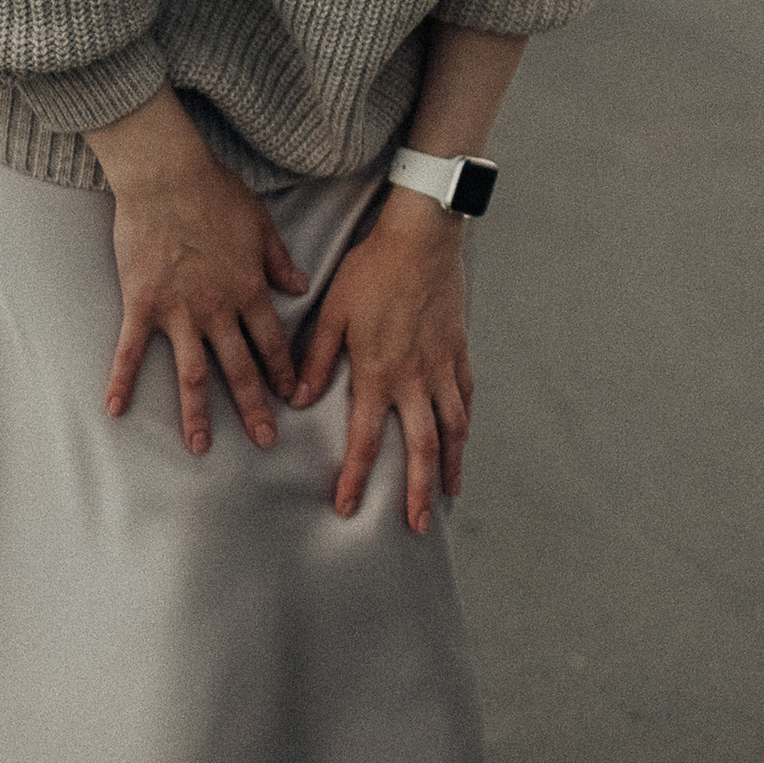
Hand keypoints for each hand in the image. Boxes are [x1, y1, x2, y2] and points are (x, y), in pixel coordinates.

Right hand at [92, 91, 306, 455]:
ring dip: (197, 413)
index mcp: (250, 290)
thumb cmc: (215, 192)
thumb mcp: (261, 224)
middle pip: (240, 368)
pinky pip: (131, 350)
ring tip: (200, 447)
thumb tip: (303, 286)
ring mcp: (179, 311)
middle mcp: (218, 309)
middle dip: (254, 408)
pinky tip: (115, 409)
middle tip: (265, 442)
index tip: (291, 398)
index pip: (272, 343)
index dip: (282, 373)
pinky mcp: (141, 304)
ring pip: (193, 373)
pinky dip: (122, 381)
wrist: (166, 175)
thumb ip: (279, 261)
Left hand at [290, 188, 472, 533]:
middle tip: (415, 525)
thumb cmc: (371, 270)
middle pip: (422, 448)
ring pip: (452, 429)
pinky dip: (465, 425)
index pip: (367, 438)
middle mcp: (415, 378)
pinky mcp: (458, 351)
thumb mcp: (332, 312)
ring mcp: (442, 367)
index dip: (357, 477)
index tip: (348, 507)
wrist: (421, 237)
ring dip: (451, 466)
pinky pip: (465, 398)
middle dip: (418, 491)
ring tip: (449, 495)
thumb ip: (317, 359)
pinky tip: (463, 441)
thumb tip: (298, 399)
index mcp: (378, 372)